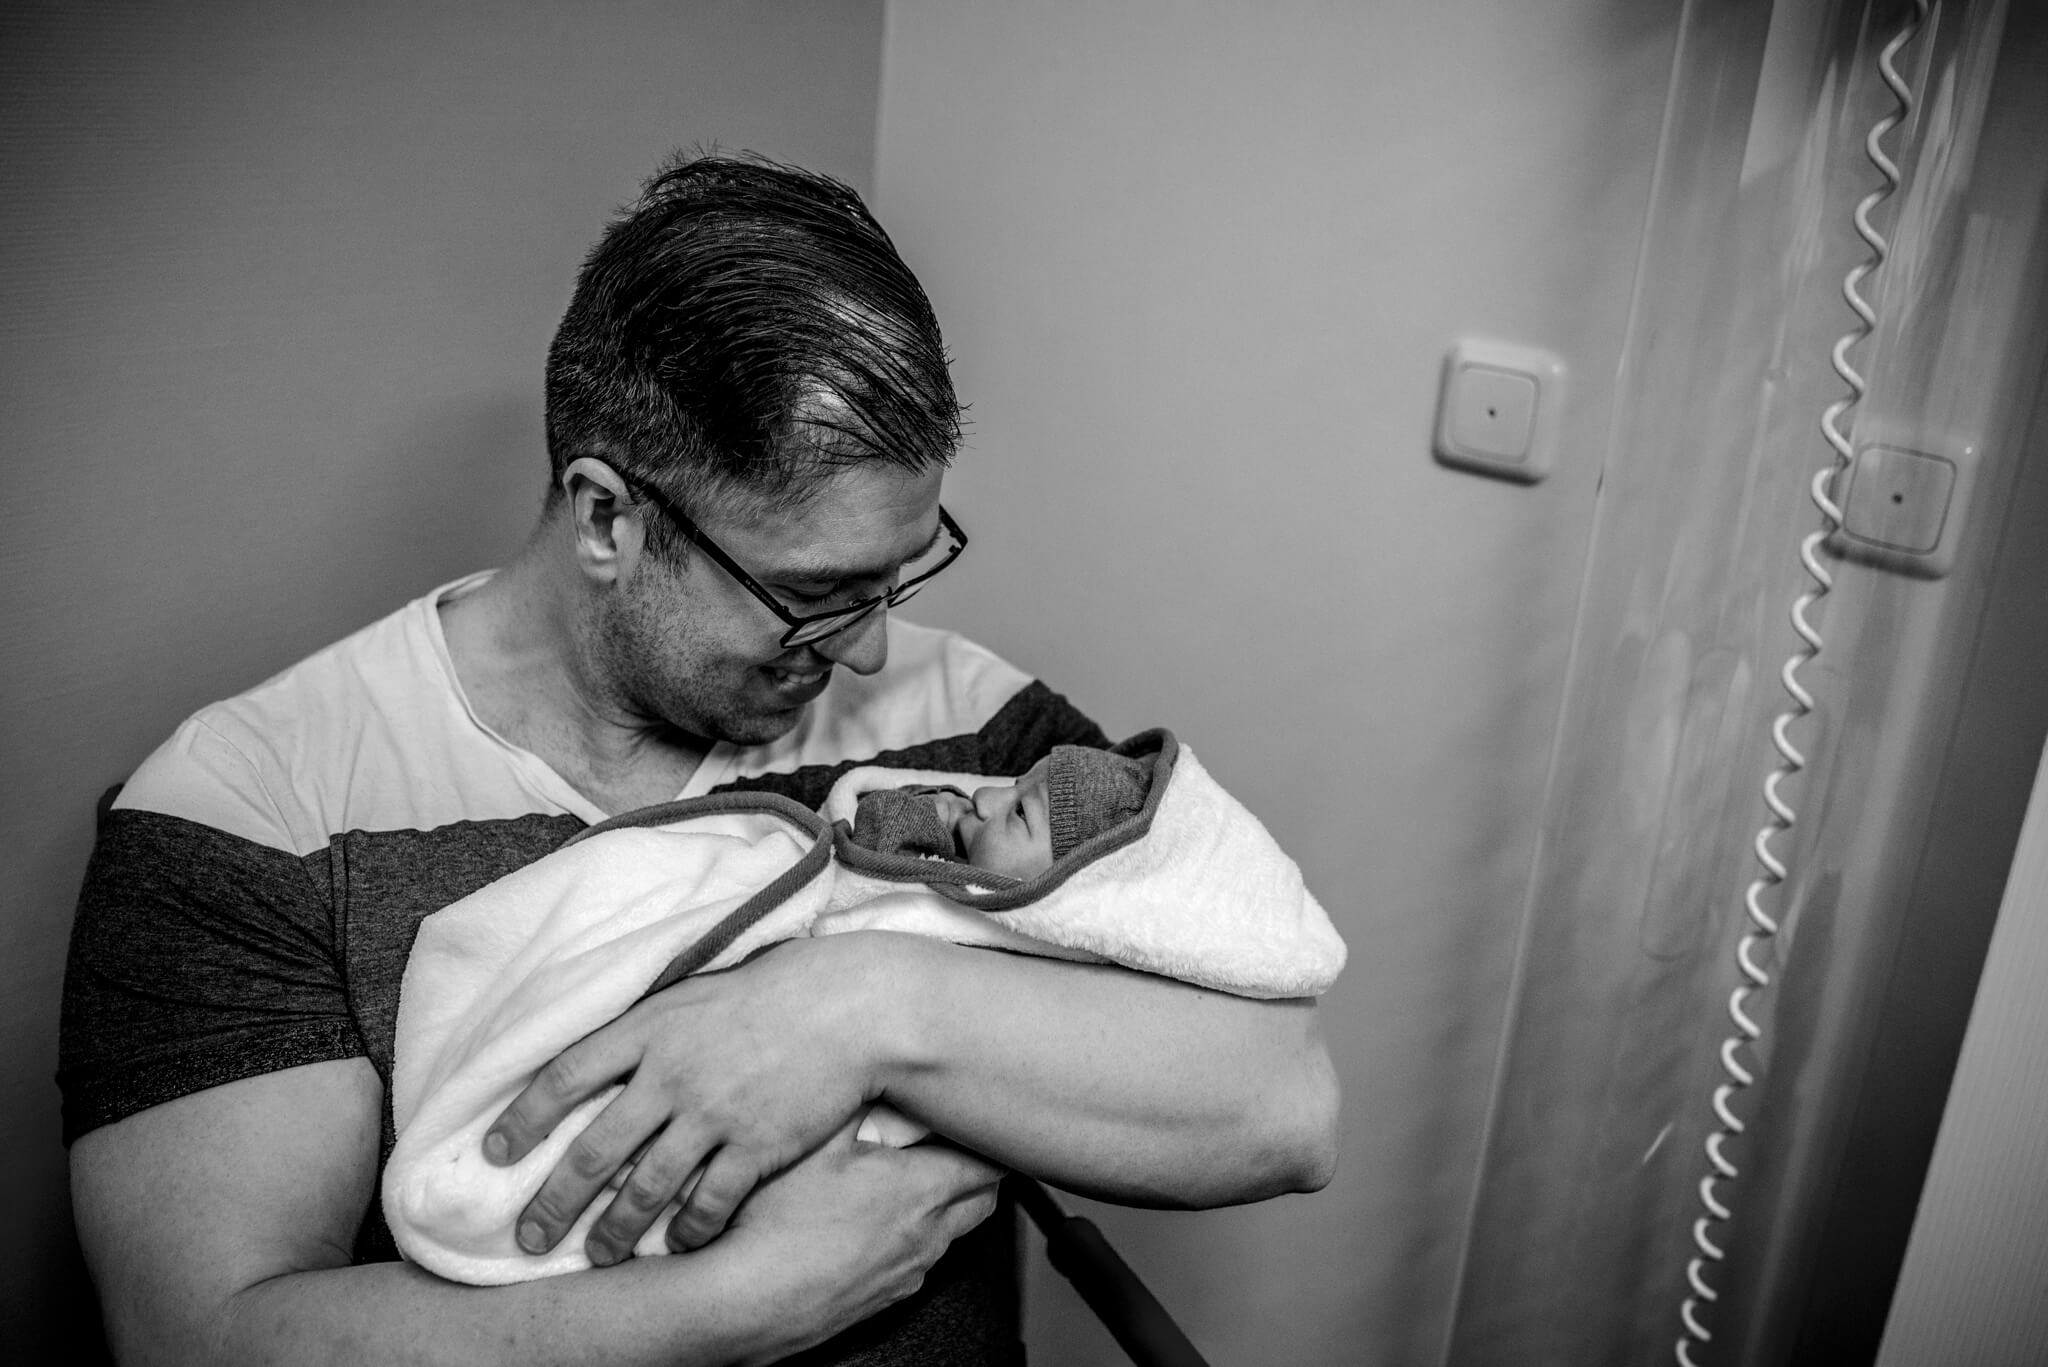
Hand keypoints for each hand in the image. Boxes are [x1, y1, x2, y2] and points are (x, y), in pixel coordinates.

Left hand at [483, 936, 882, 1264]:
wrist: (847, 1008)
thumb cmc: (769, 995)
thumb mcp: (693, 994)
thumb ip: (644, 1030)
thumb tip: (594, 1062)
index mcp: (651, 1027)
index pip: (567, 1075)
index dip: (524, 1116)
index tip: (495, 1151)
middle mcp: (673, 1074)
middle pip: (595, 1150)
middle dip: (555, 1201)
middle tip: (529, 1236)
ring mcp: (715, 1114)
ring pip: (647, 1188)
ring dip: (616, 1231)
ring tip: (599, 1255)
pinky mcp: (756, 1146)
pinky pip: (710, 1203)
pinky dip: (689, 1231)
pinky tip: (677, 1245)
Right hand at [715, 1125, 1005, 1355]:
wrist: (739, 1302)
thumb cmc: (772, 1224)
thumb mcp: (814, 1140)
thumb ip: (855, 1102)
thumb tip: (872, 1069)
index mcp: (919, 1191)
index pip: (989, 1164)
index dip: (992, 1142)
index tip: (984, 1125)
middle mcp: (923, 1237)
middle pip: (983, 1202)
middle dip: (979, 1174)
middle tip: (956, 1146)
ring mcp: (904, 1274)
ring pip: (949, 1236)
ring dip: (942, 1208)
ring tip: (905, 1182)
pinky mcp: (879, 1301)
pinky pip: (914, 1265)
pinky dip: (909, 1241)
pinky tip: (869, 1226)